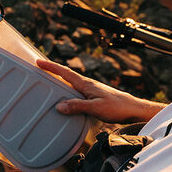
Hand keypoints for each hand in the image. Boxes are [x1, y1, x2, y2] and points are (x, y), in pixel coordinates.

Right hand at [36, 59, 166, 122]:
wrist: (133, 109)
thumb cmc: (117, 107)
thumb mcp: (95, 108)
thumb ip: (77, 106)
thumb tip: (59, 106)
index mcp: (85, 84)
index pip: (64, 72)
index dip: (51, 67)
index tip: (38, 62)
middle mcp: (86, 85)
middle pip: (65, 76)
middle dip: (51, 72)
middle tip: (38, 70)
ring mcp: (89, 90)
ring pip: (69, 84)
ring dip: (58, 82)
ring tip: (47, 84)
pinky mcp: (92, 97)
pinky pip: (74, 92)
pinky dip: (66, 92)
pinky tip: (64, 100)